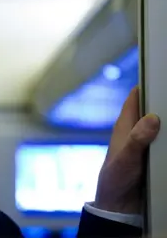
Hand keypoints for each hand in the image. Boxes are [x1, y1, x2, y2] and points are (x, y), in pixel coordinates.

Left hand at [94, 87, 159, 213]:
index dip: (147, 82)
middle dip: (166, 100)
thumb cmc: (116, 180)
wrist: (119, 206)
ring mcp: (147, 143)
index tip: (162, 70)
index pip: (136, 97)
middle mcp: (136, 131)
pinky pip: (166, 141)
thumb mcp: (126, 159)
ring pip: (162, 125)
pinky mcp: (155, 156)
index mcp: (125, 126)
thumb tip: (152, 118)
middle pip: (153, 108)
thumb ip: (137, 140)